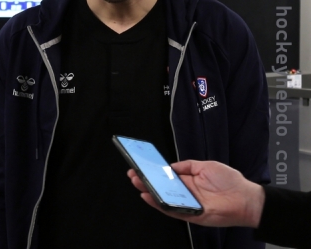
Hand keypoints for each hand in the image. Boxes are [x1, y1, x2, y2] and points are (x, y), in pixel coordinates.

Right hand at [127, 160, 264, 227]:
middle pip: (161, 187)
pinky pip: (171, 210)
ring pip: (163, 198)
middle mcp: (186, 192)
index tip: (141, 165)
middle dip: (146, 180)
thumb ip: (187, 165)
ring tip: (137, 183)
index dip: (153, 172)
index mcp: (189, 180)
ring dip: (149, 191)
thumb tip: (170, 166)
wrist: (246, 199)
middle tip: (133, 174)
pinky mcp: (190, 214)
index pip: (166, 176)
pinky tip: (149, 197)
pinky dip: (159, 204)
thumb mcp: (206, 165)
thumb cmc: (230, 181)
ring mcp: (187, 203)